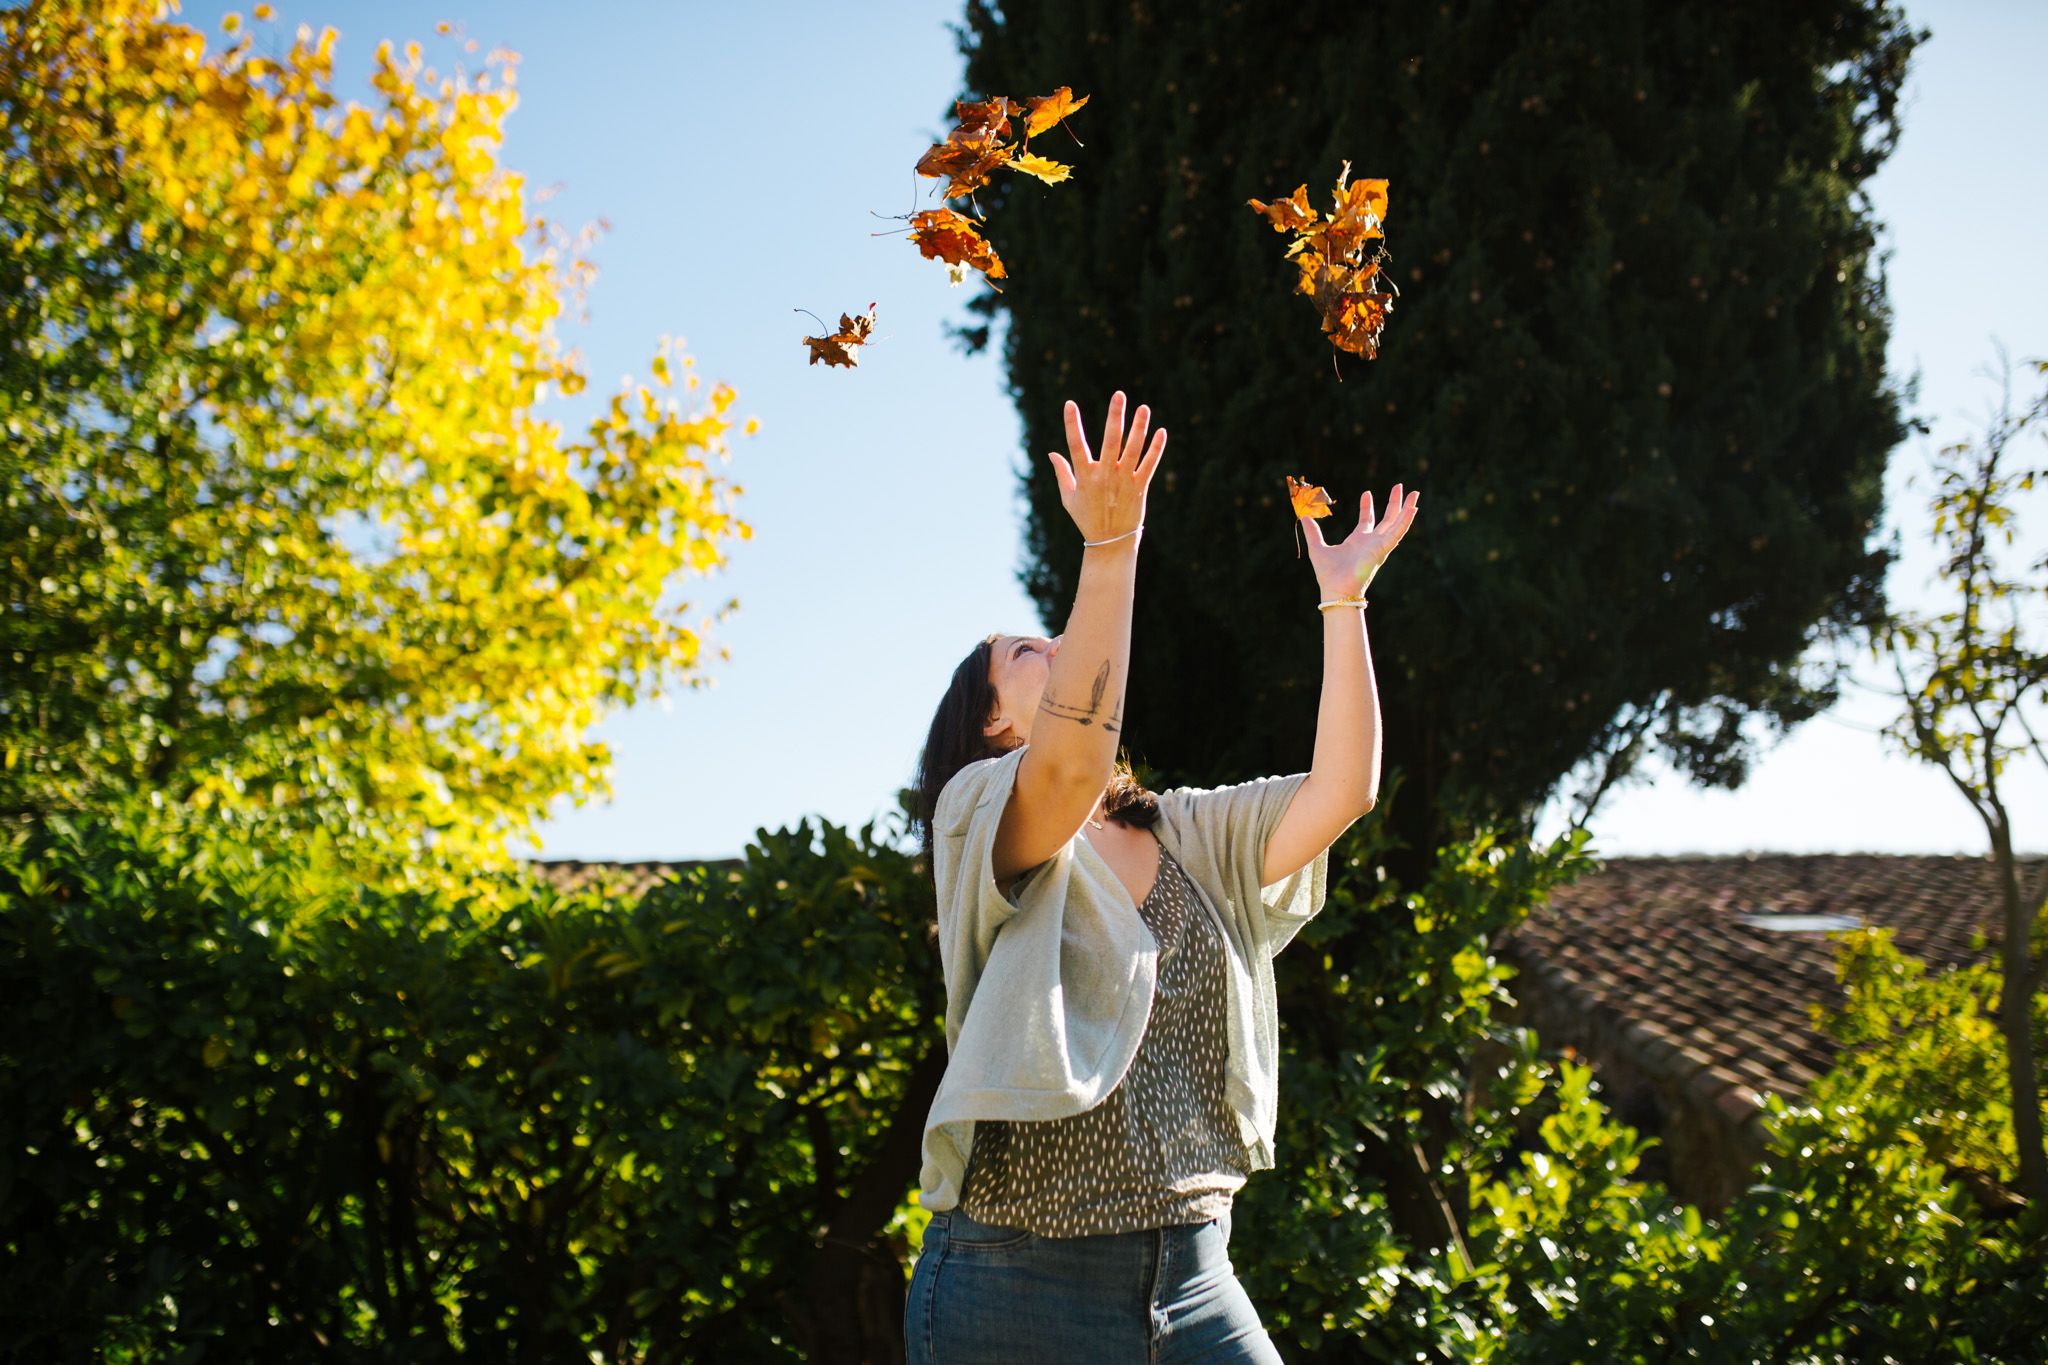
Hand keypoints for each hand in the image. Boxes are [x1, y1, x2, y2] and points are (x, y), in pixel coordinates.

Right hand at [1049, 391, 1167, 544]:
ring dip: (1139, 428)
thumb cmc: (1087, 519)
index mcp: (1085, 477)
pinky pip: (1150, 465)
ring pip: (1133, 450)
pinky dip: (1156, 449)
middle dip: (1115, 417)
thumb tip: (1051, 453)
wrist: (1111, 543)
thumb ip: (1062, 473)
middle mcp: (1105, 477)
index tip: (1069, 404)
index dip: (1072, 424)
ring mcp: (1124, 482)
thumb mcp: (1069, 499)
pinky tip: (1161, 431)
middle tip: (1119, 395)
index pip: (1076, 446)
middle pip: (1110, 442)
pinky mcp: (1140, 488)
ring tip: (1144, 407)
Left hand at [1304, 484, 1419, 598]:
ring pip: (1397, 523)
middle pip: (1388, 519)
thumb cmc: (1329, 573)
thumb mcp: (1317, 547)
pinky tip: (1413, 509)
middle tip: (1400, 486)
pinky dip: (1406, 521)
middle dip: (1394, 503)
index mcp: (1358, 541)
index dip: (1367, 506)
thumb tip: (1303, 516)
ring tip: (1415, 493)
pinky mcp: (1383, 549)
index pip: (1367, 520)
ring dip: (1406, 508)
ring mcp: (1380, 545)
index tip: (1367, 493)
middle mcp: (1372, 542)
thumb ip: (1312, 532)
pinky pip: (1398, 533)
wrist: (1336, 588)